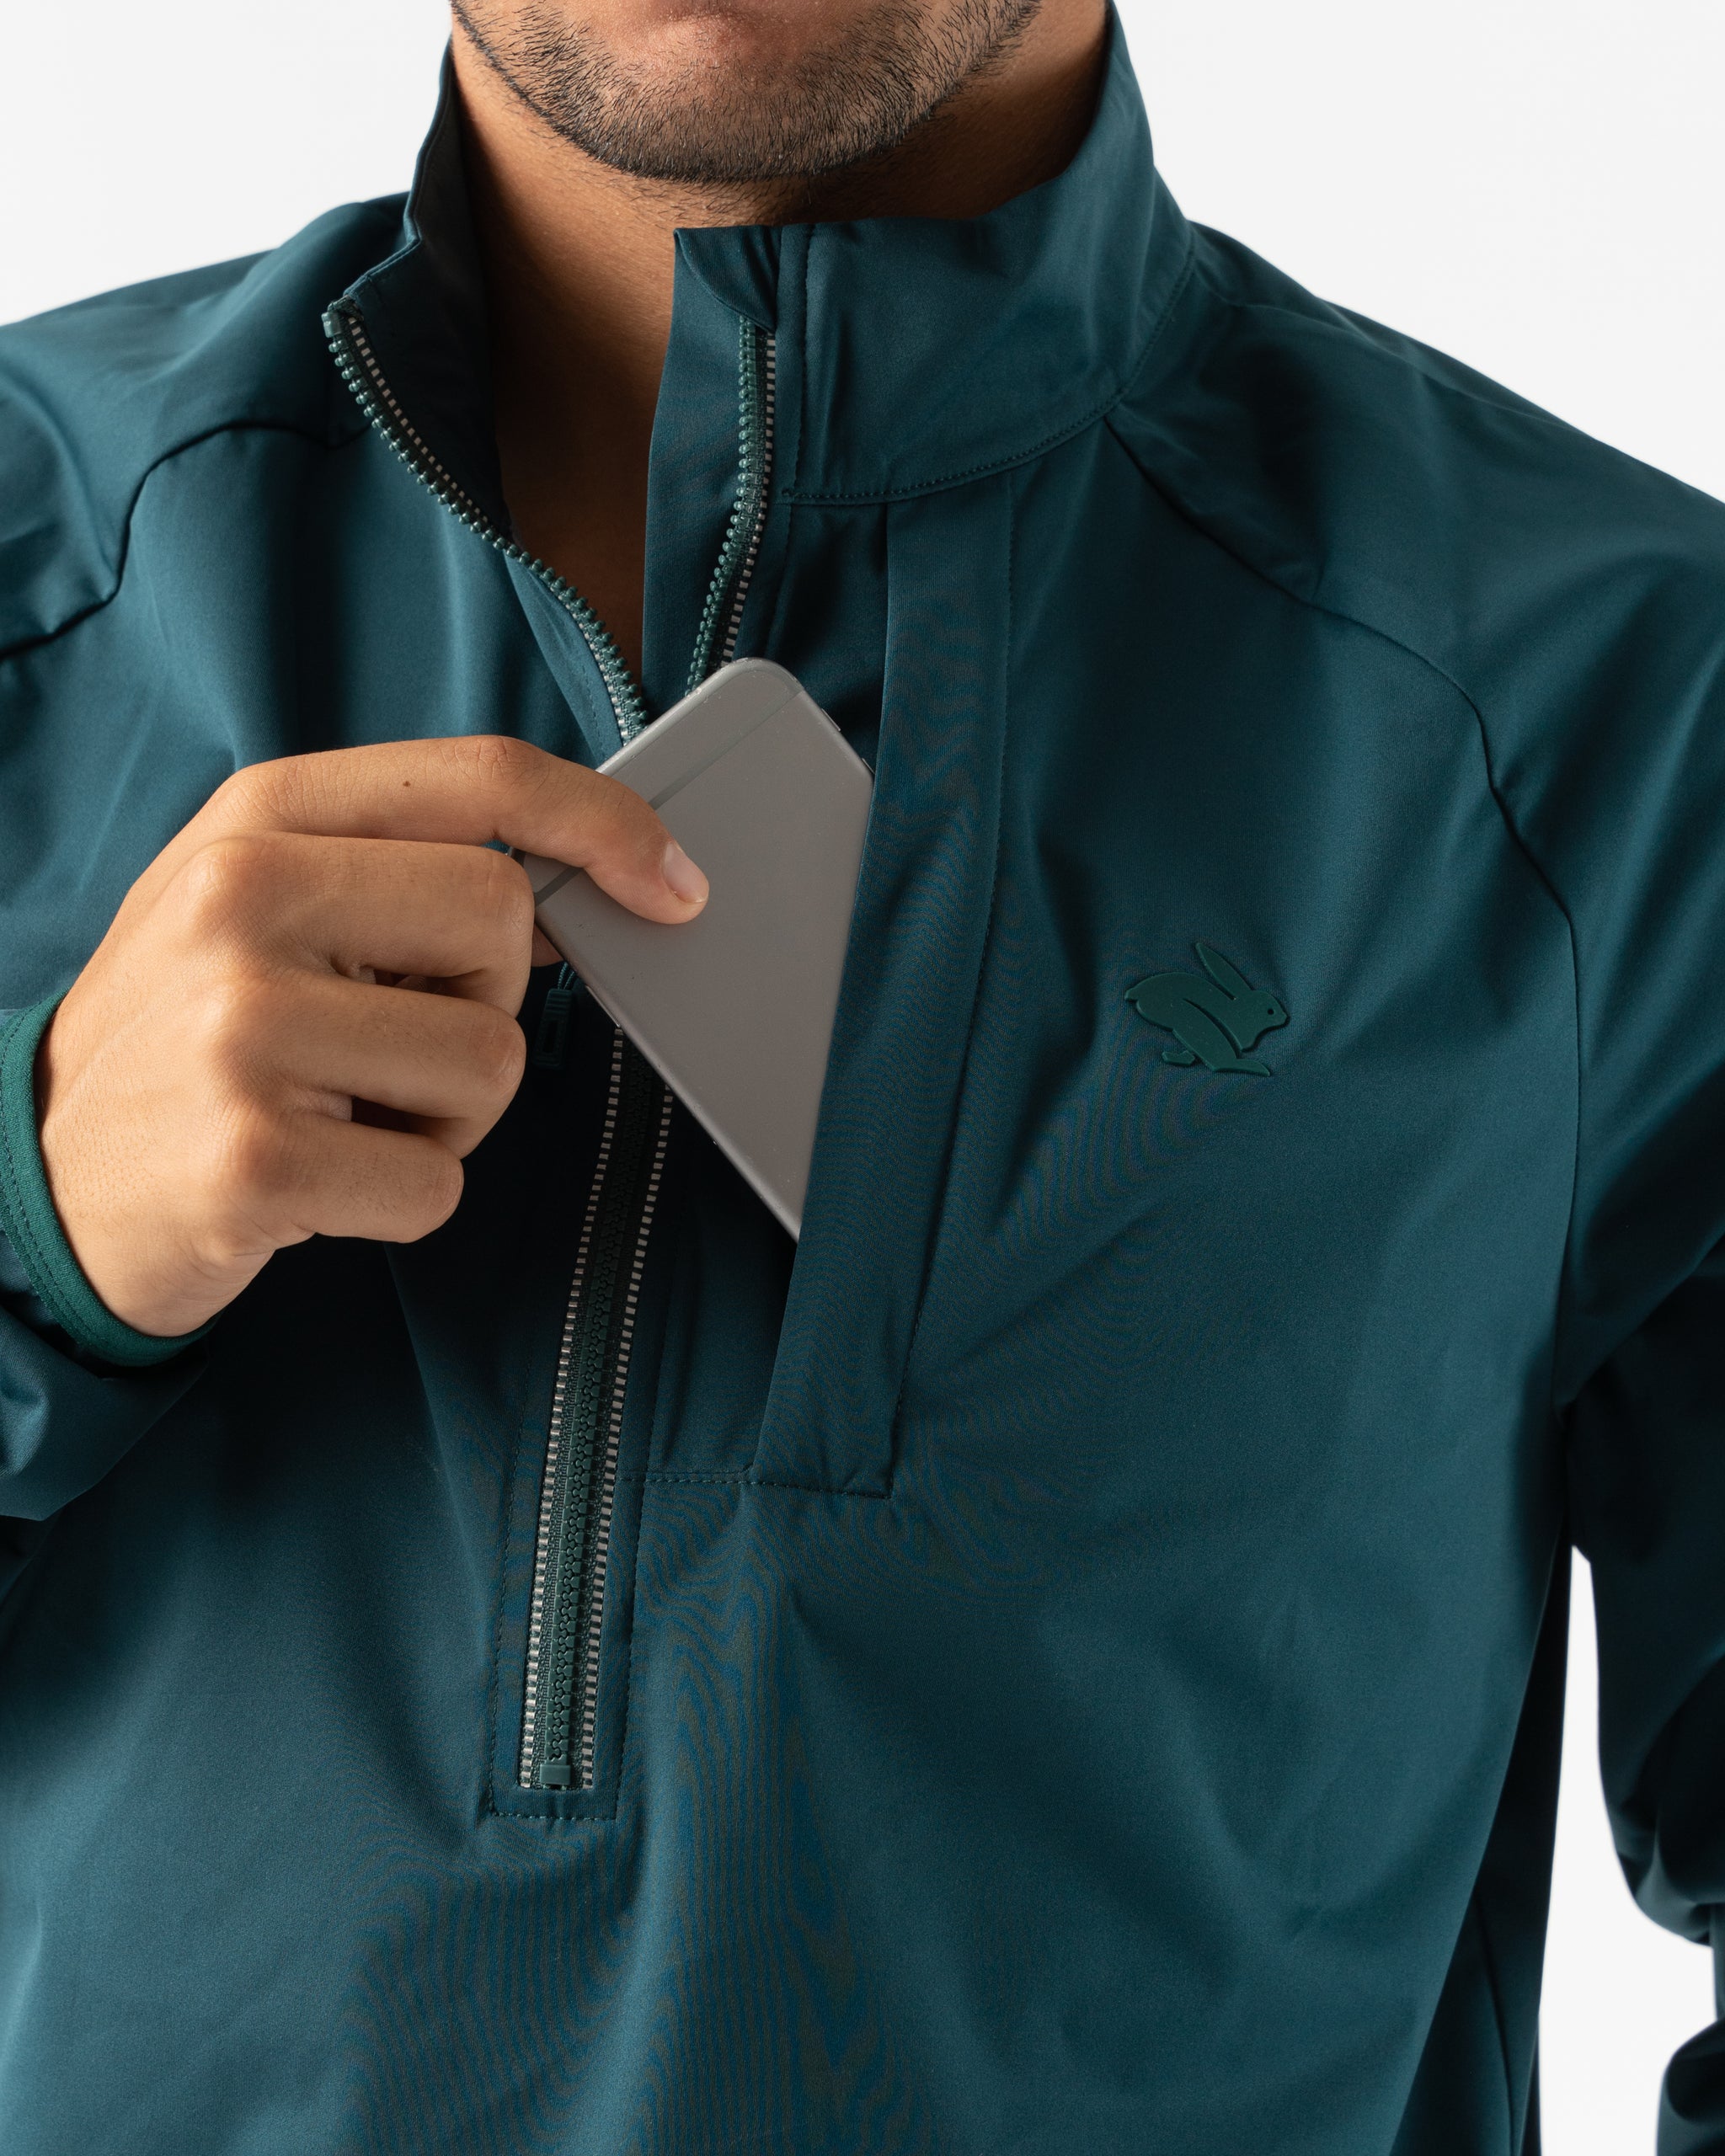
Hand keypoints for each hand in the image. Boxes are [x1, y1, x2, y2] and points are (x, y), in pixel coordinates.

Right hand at [34, 736, 706, 1338]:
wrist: (45, 1179)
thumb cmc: (190, 1037)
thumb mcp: (263, 908)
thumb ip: (398, 868)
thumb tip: (584, 881)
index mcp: (257, 819)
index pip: (481, 778)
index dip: (602, 822)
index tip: (673, 883)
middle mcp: (241, 900)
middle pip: (504, 919)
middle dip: (484, 999)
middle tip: (386, 1042)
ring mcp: (241, 1028)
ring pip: (490, 1061)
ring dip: (445, 1117)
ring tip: (339, 1116)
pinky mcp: (252, 1157)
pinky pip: (440, 1184)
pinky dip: (404, 1199)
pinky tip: (320, 1183)